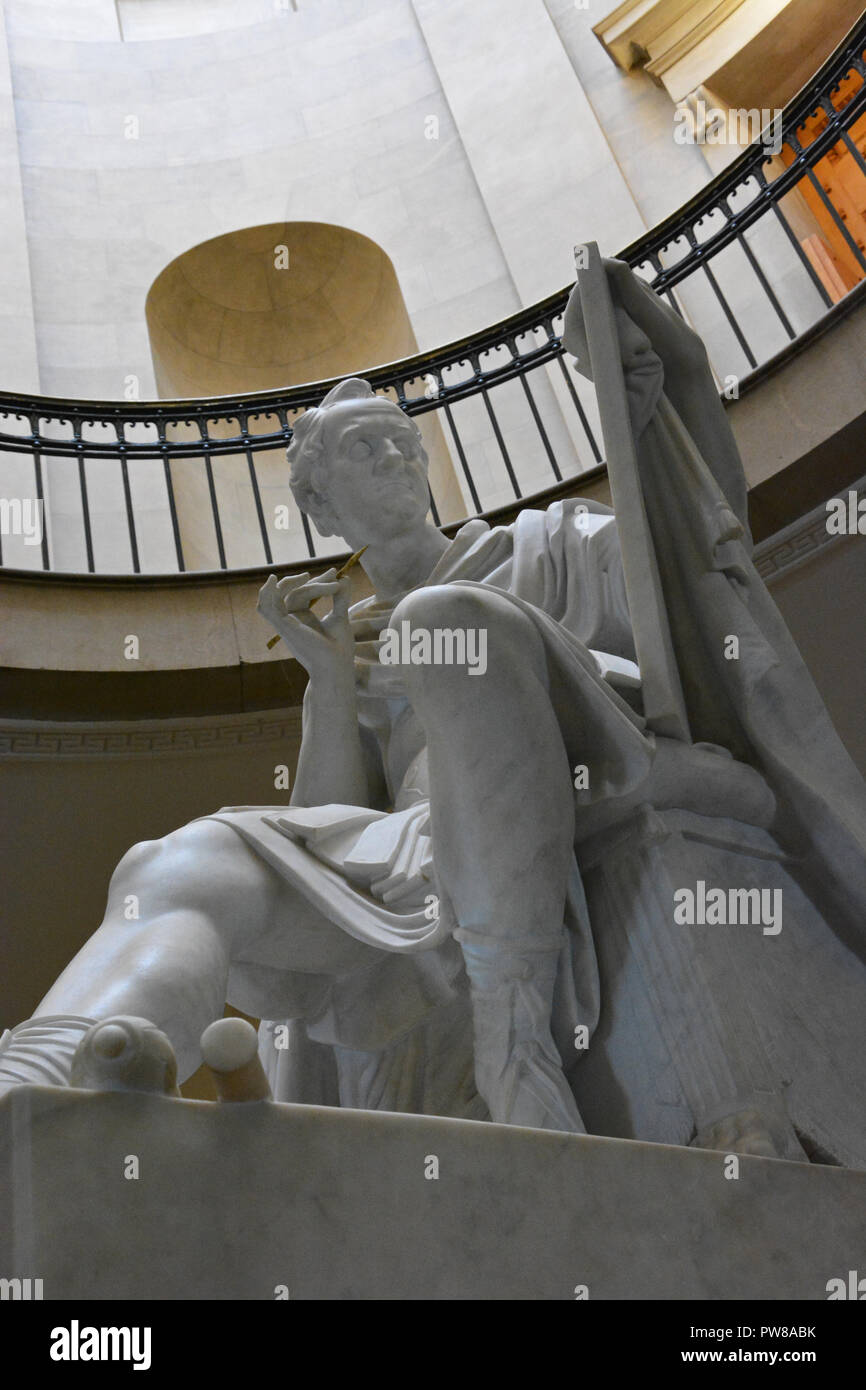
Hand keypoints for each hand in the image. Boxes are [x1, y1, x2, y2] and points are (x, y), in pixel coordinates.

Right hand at [257, 569, 354, 683]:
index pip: (303, 594)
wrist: (336, 666)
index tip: (335, 574)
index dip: (317, 582)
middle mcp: (291, 622)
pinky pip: (267, 608)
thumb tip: (345, 578)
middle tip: (333, 574)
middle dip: (311, 582)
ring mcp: (285, 625)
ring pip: (279, 597)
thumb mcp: (341, 617)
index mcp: (302, 620)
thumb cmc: (339, 648)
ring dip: (288, 583)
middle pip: (293, 593)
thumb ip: (340, 597)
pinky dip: (267, 594)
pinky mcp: (283, 627)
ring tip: (306, 575)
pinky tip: (273, 580)